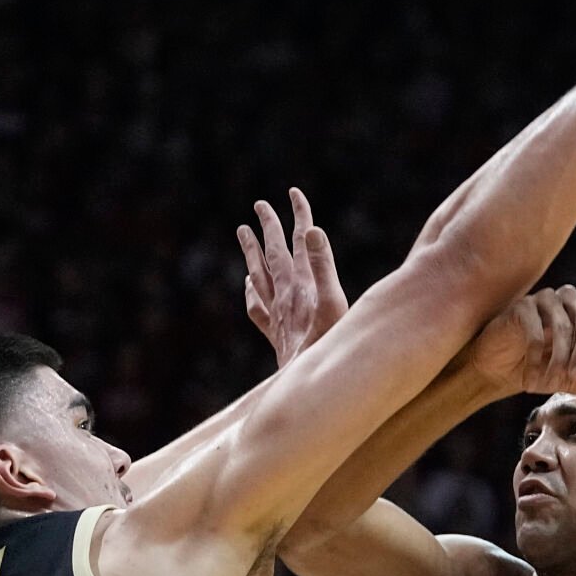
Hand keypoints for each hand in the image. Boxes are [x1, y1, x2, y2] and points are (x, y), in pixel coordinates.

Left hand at [238, 188, 348, 368]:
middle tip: (260, 205)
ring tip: (243, 232)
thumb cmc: (327, 347)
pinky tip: (247, 285)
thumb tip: (311, 229)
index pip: (299, 240)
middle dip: (269, 227)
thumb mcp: (332, 302)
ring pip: (259, 275)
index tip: (292, 192)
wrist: (307, 383)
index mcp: (301, 283)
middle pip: (274, 253)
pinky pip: (256, 307)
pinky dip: (250, 291)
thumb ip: (322, 265)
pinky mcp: (274, 334)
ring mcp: (276, 314)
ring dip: (252, 252)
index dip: (298, 215)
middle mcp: (285, 295)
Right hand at [467, 286, 575, 396]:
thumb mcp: (574, 377)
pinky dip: (534, 359)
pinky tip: (529, 378)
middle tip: (572, 378)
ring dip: (558, 359)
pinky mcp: (521, 307)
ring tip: (547, 382)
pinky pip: (535, 331)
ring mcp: (543, 300)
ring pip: (562, 325)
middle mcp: (567, 302)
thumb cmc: (539, 371)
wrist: (498, 372)